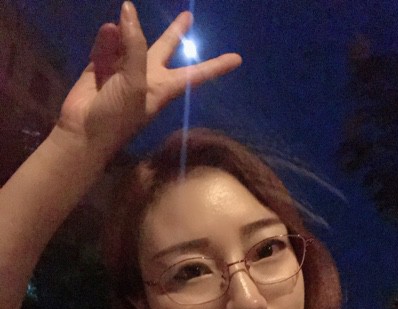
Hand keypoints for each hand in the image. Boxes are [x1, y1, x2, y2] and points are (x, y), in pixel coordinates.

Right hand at [58, 1, 241, 153]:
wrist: (83, 132)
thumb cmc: (118, 115)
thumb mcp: (134, 82)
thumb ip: (134, 46)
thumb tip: (127, 11)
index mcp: (164, 87)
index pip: (196, 74)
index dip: (216, 66)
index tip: (237, 59)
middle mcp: (148, 78)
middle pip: (165, 50)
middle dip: (175, 33)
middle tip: (189, 17)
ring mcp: (124, 72)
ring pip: (130, 43)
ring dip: (127, 32)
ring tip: (124, 15)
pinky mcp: (101, 69)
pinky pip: (106, 48)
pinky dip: (106, 41)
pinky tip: (107, 31)